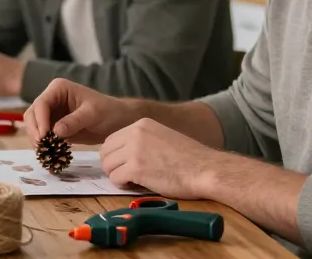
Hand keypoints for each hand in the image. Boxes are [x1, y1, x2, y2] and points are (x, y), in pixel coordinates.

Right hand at [23, 78, 139, 144]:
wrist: (119, 122)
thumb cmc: (109, 112)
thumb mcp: (93, 114)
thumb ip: (74, 121)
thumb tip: (55, 132)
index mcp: (58, 89)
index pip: (41, 104)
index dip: (40, 120)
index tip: (44, 137)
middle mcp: (51, 99)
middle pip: (32, 115)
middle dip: (35, 131)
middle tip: (42, 147)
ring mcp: (51, 114)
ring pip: (34, 127)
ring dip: (37, 140)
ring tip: (45, 155)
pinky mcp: (54, 127)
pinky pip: (43, 137)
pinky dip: (44, 147)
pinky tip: (49, 158)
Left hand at [100, 118, 219, 198]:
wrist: (206, 170)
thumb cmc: (190, 159)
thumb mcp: (163, 138)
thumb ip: (142, 141)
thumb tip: (121, 153)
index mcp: (141, 124)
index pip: (111, 139)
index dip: (115, 155)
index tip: (125, 164)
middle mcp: (134, 133)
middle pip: (105, 152)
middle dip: (112, 165)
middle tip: (126, 175)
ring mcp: (133, 150)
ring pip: (108, 166)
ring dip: (117, 176)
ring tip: (134, 181)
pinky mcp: (135, 168)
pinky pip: (115, 179)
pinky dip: (123, 185)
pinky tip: (137, 186)